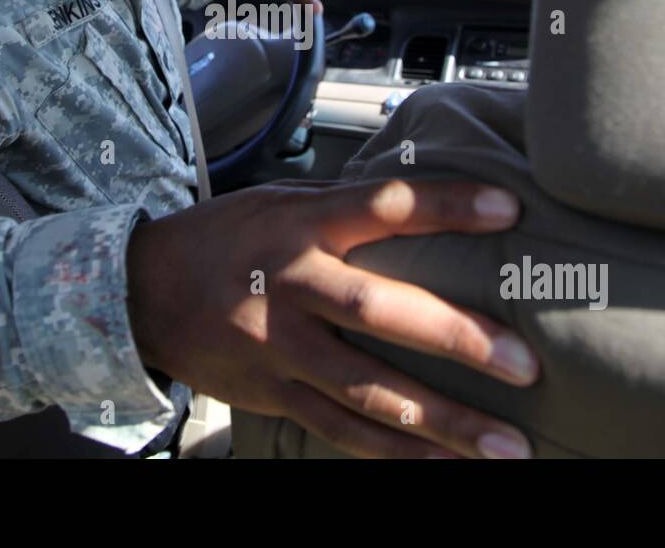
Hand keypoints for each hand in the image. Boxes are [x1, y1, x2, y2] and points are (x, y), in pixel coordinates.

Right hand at [126, 178, 537, 457]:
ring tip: (507, 445)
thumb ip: (345, 208)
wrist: (141, 290)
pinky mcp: (272, 393)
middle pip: (378, 309)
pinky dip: (395, 451)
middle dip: (455, 337)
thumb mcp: (279, 201)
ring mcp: (279, 346)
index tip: (509, 210)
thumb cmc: (223, 238)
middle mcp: (290, 284)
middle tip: (523, 364)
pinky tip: (444, 464)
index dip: (446, 206)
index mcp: (299, 224)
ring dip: (441, 420)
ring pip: (366, 389)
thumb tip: (428, 206)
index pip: (381, 206)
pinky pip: (340, 427)